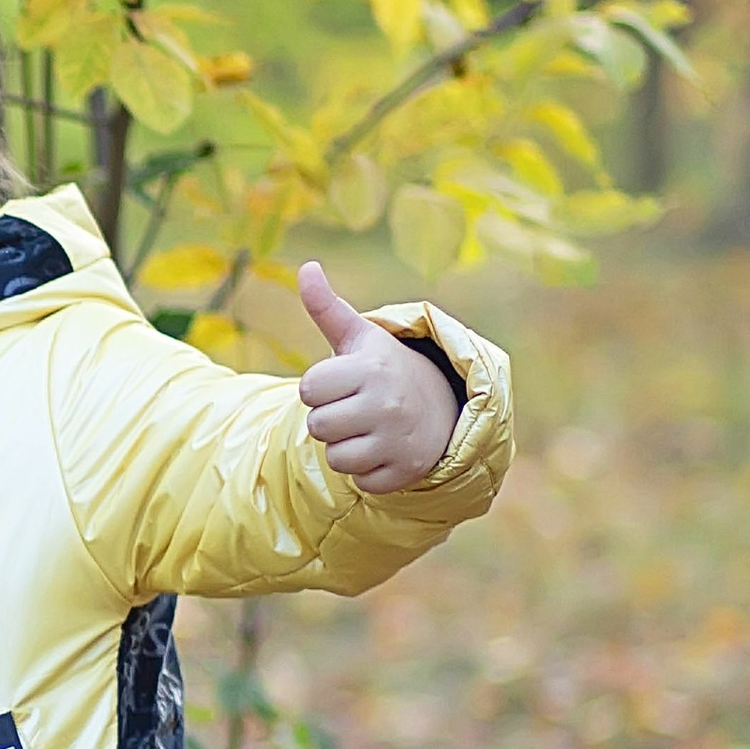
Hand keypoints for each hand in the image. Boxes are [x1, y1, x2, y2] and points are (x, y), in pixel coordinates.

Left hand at [296, 260, 458, 494]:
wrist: (442, 406)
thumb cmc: (384, 369)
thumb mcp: (359, 337)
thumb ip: (326, 307)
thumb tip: (307, 267)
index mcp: (369, 369)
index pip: (308, 390)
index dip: (319, 388)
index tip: (342, 382)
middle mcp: (385, 404)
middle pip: (317, 427)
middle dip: (330, 419)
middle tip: (357, 408)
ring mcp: (397, 439)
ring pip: (336, 458)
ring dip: (345, 447)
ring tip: (369, 429)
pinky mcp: (406, 471)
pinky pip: (361, 482)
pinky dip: (368, 471)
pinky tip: (385, 450)